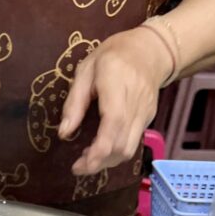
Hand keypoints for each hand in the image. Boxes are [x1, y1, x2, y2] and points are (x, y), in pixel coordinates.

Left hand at [58, 28, 171, 175]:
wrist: (151, 49)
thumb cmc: (113, 56)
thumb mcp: (86, 70)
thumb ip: (74, 102)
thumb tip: (64, 133)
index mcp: (116, 84)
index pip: (113, 124)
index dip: (98, 151)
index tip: (80, 165)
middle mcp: (135, 102)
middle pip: (121, 145)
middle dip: (98, 162)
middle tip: (79, 165)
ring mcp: (145, 113)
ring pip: (129, 149)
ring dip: (107, 161)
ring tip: (89, 158)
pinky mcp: (149, 119)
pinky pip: (133, 143)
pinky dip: (116, 152)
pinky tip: (102, 148)